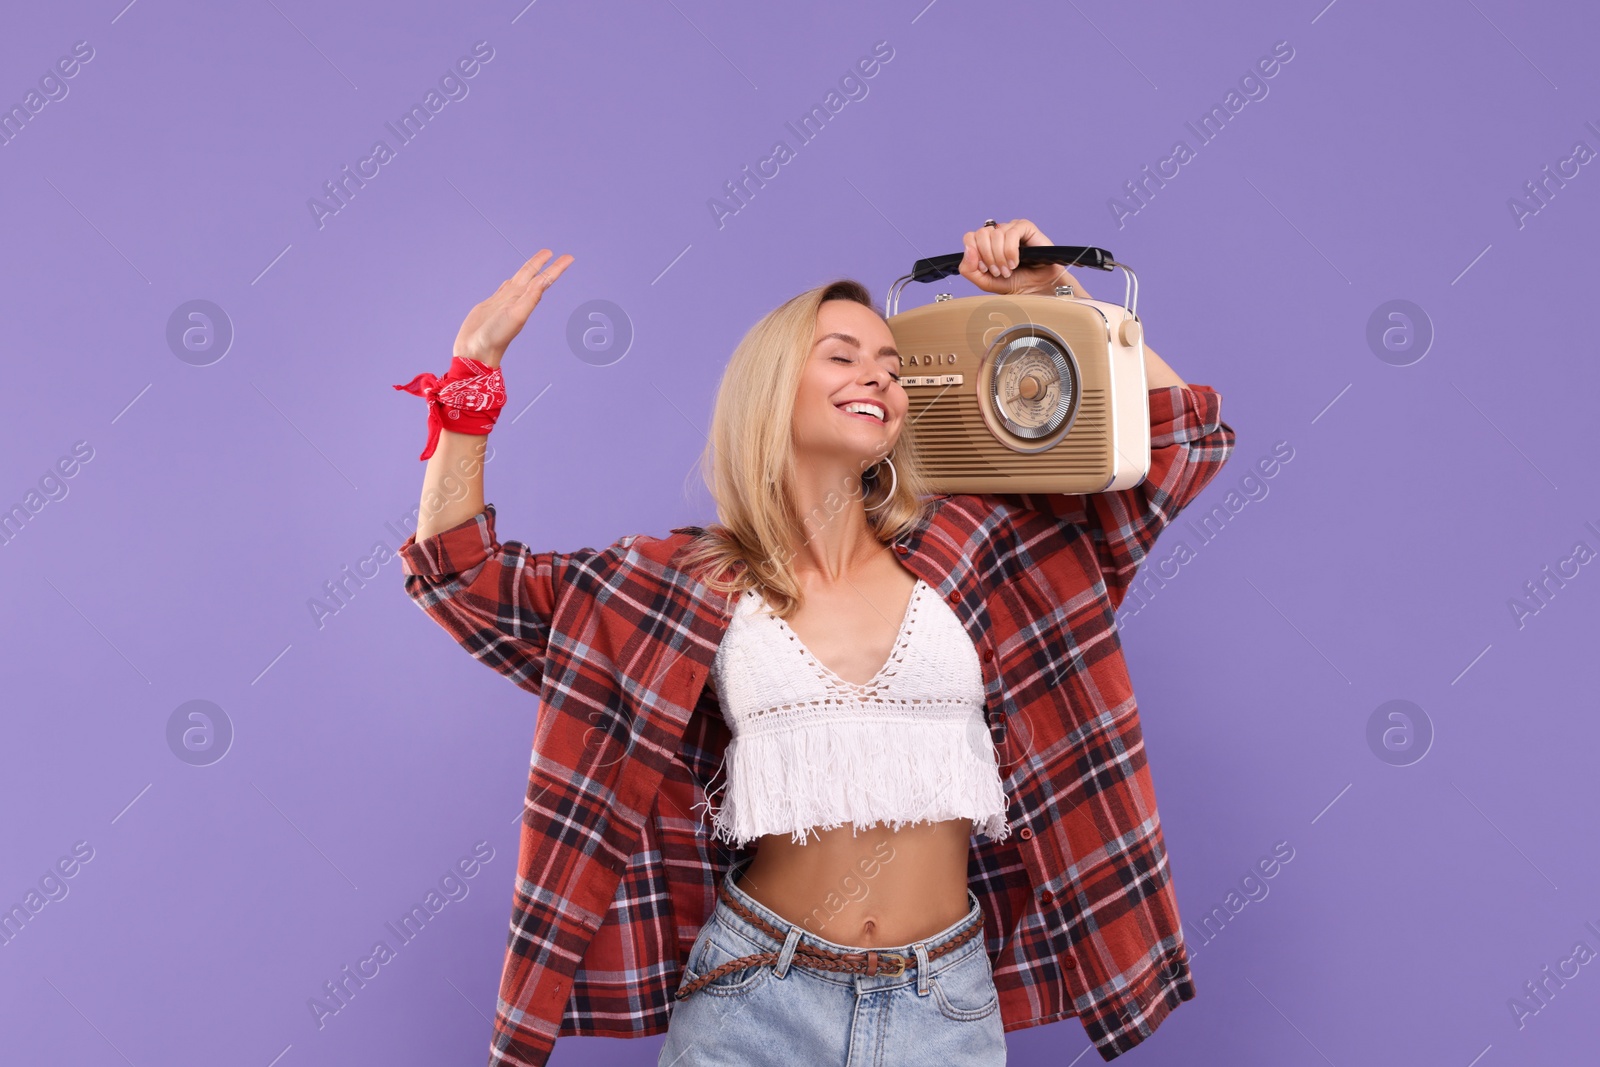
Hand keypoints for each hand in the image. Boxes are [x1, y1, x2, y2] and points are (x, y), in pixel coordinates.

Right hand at [452, 249, 574, 364]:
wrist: (477, 351)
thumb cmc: (497, 336)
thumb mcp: (516, 315)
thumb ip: (530, 298)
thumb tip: (544, 280)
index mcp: (526, 300)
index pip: (544, 280)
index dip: (556, 268)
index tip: (569, 257)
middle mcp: (517, 299)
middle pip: (533, 276)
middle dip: (543, 264)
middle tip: (551, 252)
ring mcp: (505, 301)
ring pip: (519, 279)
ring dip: (529, 270)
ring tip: (536, 261)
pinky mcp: (492, 304)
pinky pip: (504, 287)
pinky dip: (510, 281)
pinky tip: (512, 280)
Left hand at [957, 218, 1091, 299]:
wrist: (1037, 288)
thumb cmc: (1014, 283)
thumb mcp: (985, 281)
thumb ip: (969, 269)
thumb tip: (968, 249)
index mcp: (986, 243)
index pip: (970, 238)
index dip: (974, 254)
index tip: (984, 269)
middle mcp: (997, 233)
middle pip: (980, 234)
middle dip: (987, 257)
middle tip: (998, 272)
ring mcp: (1011, 228)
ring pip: (995, 234)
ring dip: (1000, 257)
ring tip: (1008, 270)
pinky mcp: (1026, 227)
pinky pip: (1012, 232)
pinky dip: (1010, 251)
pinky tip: (1015, 262)